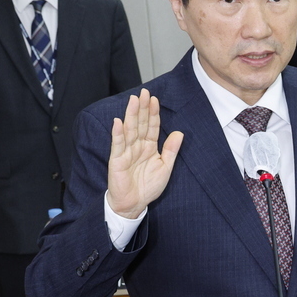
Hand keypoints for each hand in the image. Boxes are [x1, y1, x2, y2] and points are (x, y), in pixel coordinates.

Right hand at [107, 89, 183, 218]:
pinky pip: (117, 145)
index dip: (153, 113)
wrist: (134, 204)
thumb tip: (179, 132)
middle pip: (140, 123)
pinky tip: (118, 122)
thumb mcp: (165, 167)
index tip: (155, 99)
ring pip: (129, 130)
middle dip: (142, 108)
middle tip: (145, 92)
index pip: (152, 126)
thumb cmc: (148, 186)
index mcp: (149, 146)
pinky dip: (118, 134)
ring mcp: (126, 152)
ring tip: (133, 101)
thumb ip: (171, 150)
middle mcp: (137, 146)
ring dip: (131, 115)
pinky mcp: (117, 160)